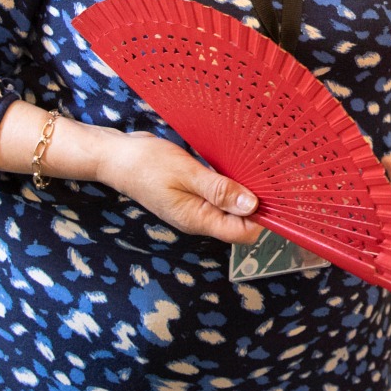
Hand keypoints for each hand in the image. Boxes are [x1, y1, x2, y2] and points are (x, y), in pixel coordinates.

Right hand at [96, 130, 262, 244]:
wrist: (116, 157)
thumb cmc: (146, 164)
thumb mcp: (186, 174)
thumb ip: (219, 191)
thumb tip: (252, 206)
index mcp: (197, 219)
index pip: (242, 233)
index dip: (262, 218)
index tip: (274, 193)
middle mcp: (198, 218)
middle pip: (239, 221)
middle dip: (256, 202)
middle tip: (268, 175)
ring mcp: (194, 206)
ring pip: (229, 206)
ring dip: (243, 190)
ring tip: (254, 167)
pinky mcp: (190, 193)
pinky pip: (217, 194)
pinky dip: (228, 182)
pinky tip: (234, 166)